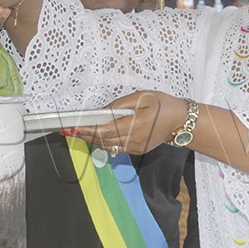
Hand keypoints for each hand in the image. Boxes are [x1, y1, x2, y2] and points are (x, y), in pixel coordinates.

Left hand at [72, 91, 188, 154]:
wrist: (181, 121)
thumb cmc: (164, 106)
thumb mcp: (142, 97)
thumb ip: (119, 104)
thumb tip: (102, 112)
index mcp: (136, 125)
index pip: (105, 131)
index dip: (87, 130)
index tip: (74, 127)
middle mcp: (135, 140)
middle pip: (103, 140)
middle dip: (84, 135)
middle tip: (68, 130)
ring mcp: (136, 147)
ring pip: (107, 146)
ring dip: (91, 140)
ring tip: (77, 132)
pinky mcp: (137, 150)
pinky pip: (115, 148)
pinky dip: (103, 142)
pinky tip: (93, 136)